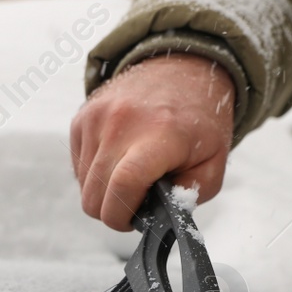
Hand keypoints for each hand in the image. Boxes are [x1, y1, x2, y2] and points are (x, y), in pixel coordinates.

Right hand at [70, 53, 235, 230]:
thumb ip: (186, 197)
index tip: (135, 221)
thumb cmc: (199, 124)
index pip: (124, 185)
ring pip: (84, 185)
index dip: (122, 216)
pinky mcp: (81, 118)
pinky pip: (78, 167)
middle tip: (137, 202)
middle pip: (94, 196)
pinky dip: (96, 173)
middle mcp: (121, 122)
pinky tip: (119, 159)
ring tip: (132, 176)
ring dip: (105, 191)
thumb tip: (153, 216)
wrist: (180, 70)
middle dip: (113, 211)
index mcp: (160, 134)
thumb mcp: (212, 165)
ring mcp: (96, 117)